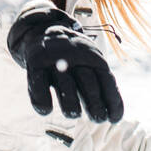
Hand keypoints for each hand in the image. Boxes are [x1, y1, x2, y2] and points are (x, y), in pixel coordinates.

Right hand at [6, 8, 123, 122]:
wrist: (44, 31)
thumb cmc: (74, 59)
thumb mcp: (91, 64)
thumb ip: (103, 87)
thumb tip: (115, 118)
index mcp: (93, 57)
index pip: (106, 80)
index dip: (112, 101)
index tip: (113, 119)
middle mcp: (75, 57)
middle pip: (88, 83)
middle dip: (95, 105)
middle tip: (98, 119)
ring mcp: (55, 60)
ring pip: (66, 86)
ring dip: (72, 105)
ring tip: (75, 114)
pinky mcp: (35, 64)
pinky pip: (39, 86)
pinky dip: (43, 101)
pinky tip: (47, 110)